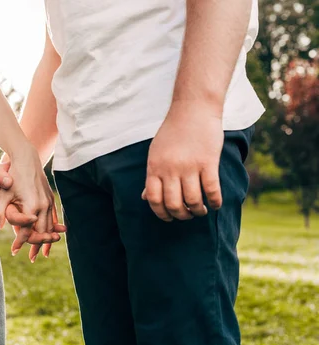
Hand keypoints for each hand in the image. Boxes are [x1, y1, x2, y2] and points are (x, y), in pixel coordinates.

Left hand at [0, 159, 65, 260]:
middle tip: (30, 259)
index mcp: (31, 206)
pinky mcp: (51, 199)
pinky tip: (53, 238)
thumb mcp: (3, 193)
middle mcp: (43, 206)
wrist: (27, 158)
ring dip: (46, 241)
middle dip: (36, 246)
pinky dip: (53, 230)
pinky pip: (54, 218)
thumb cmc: (12, 175)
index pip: (26, 230)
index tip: (14, 251)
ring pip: (49, 227)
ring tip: (42, 254)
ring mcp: (49, 202)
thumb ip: (0, 211)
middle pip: (41, 232)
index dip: (20, 242)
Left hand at [143, 101, 223, 220]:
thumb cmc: (173, 132)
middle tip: (187, 215)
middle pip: (173, 204)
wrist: (193, 109)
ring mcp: (189, 166)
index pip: (153, 199)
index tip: (169, 217)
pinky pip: (212, 190)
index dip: (160, 213)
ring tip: (201, 211)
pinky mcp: (208, 162)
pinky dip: (215, 202)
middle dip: (181, 215)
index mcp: (154, 167)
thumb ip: (152, 176)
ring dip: (198, 211)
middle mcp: (170, 169)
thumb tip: (145, 198)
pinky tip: (216, 205)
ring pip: (193, 201)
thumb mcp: (155, 153)